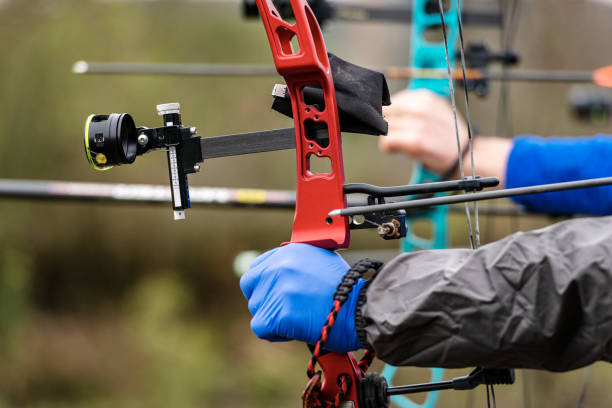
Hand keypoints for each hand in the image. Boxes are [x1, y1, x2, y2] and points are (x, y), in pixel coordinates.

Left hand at [240, 243, 363, 352]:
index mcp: (289, 252)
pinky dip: (275, 333)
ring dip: (273, 317)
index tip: (277, 294)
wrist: (362, 308)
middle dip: (264, 299)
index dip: (265, 283)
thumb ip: (294, 264)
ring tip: (299, 318)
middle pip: (251, 286)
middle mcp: (280, 266)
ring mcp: (278, 290)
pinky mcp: (279, 314)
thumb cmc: (347, 289)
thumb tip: (273, 272)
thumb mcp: (320, 261)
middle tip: (283, 309)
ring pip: (258, 308)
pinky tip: (295, 329)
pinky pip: (261, 327)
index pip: (257, 268)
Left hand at [380, 89, 467, 174]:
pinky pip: (388, 141)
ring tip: (399, 143)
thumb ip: (412, 106)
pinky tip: (395, 150)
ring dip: (388, 137)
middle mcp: (422, 108)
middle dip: (386, 125)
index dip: (389, 114)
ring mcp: (419, 124)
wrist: (462, 154)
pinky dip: (388, 147)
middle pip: (386, 113)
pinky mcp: (416, 141)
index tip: (394, 123)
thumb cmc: (445, 134)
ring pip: (385, 128)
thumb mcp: (434, 110)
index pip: (391, 101)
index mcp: (425, 97)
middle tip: (395, 134)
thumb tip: (386, 107)